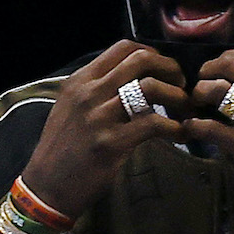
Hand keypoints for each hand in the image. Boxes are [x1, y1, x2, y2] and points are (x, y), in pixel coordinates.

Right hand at [18, 41, 186, 217]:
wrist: (47, 186)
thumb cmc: (64, 147)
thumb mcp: (72, 107)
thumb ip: (98, 89)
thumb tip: (136, 78)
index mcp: (80, 80)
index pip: (123, 47)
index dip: (153, 54)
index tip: (165, 70)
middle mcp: (89, 92)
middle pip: (141, 60)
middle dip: (170, 69)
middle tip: (181, 85)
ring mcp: (99, 117)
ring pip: (151, 87)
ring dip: (178, 96)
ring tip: (185, 110)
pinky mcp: (111, 143)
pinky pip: (155, 124)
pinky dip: (176, 128)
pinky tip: (181, 134)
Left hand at [181, 45, 233, 224]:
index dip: (229, 55)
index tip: (222, 64)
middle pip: (230, 66)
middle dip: (209, 69)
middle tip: (203, 79)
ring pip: (217, 91)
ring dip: (200, 92)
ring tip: (196, 99)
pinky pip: (211, 128)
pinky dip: (195, 126)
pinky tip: (191, 128)